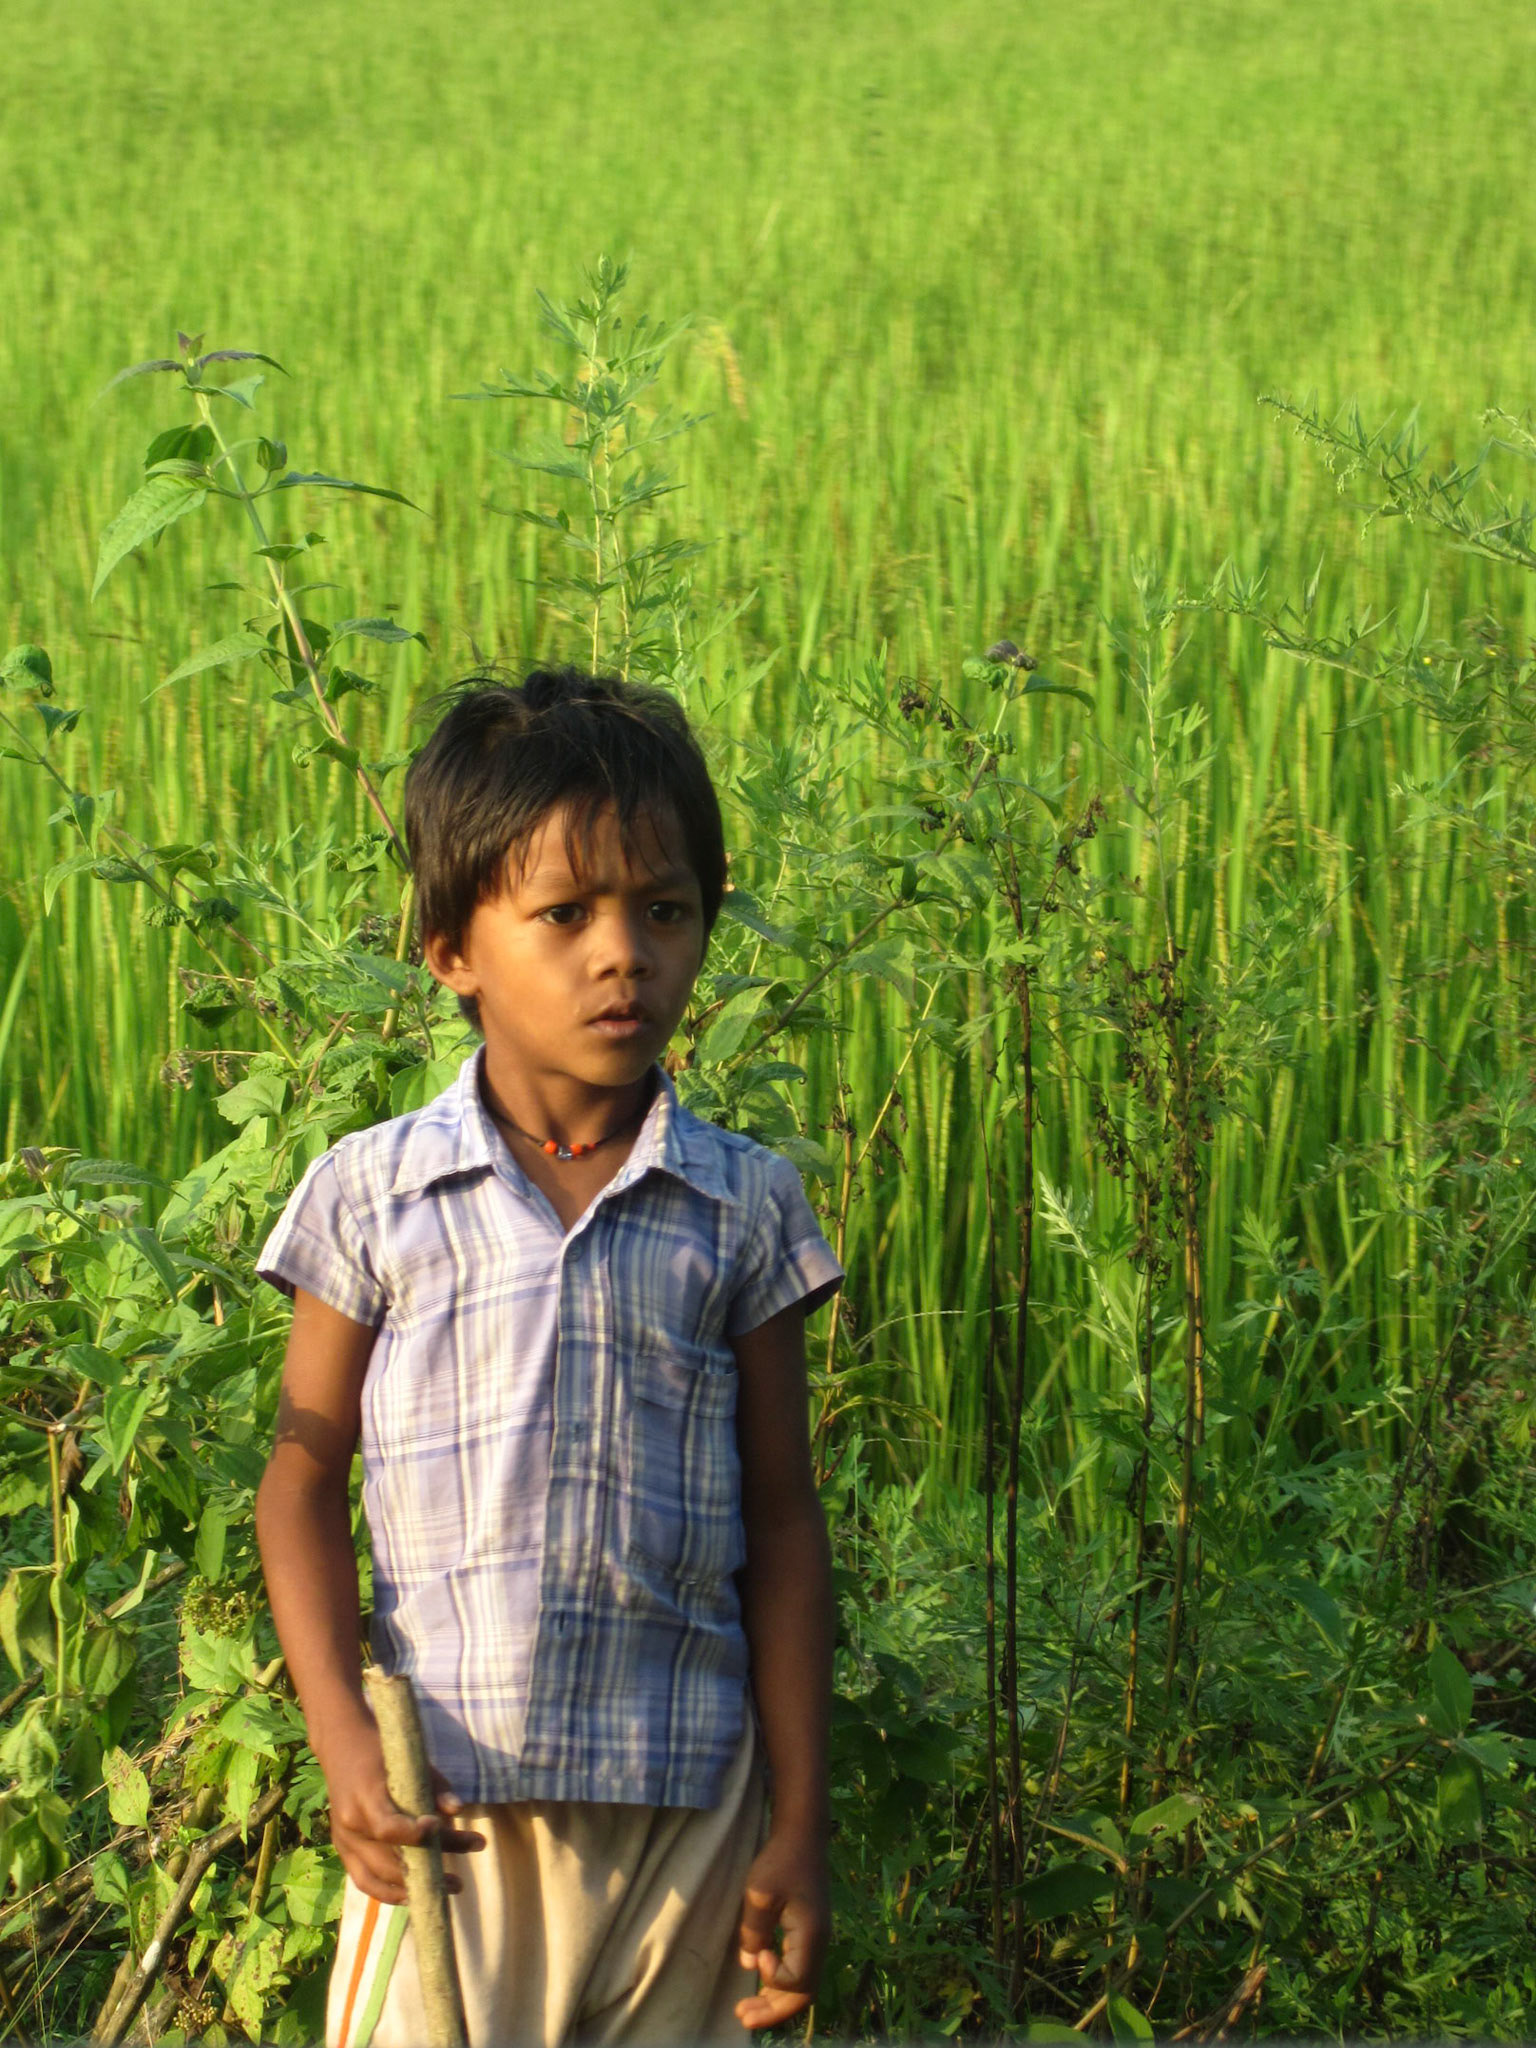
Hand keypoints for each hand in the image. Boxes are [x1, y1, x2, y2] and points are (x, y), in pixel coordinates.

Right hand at [323, 1719, 484, 1903]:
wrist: (342, 1747)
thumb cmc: (382, 1751)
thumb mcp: (410, 1760)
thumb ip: (434, 1786)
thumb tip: (457, 1810)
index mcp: (365, 1796)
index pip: (387, 1827)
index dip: (414, 1834)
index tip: (439, 1827)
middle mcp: (350, 1824)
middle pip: (388, 1859)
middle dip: (428, 1869)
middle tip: (461, 1878)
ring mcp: (344, 1841)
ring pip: (376, 1879)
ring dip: (412, 1889)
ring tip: (447, 1887)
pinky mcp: (343, 1850)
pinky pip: (364, 1881)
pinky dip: (390, 1892)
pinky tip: (416, 1894)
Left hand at [733, 1830, 828, 2030]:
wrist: (802, 1834)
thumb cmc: (781, 1860)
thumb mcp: (760, 1892)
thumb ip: (754, 1930)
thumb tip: (748, 1964)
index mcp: (811, 1935)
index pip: (797, 1980)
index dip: (774, 1979)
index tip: (757, 1957)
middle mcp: (819, 1943)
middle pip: (803, 1993)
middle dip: (773, 2011)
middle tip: (742, 2017)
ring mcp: (816, 1939)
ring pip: (801, 1985)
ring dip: (775, 2001)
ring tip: (746, 2010)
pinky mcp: (809, 1932)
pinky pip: (799, 1970)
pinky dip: (780, 1984)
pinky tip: (760, 1983)